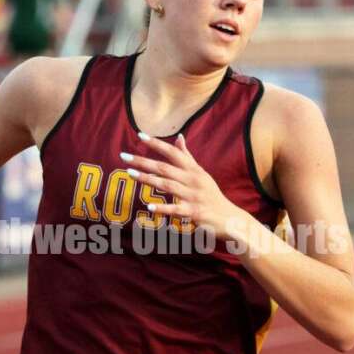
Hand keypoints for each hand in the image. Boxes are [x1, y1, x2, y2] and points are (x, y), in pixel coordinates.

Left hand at [121, 132, 248, 239]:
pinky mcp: (193, 213)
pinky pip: (175, 210)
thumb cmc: (212, 195)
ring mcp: (193, 196)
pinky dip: (163, 208)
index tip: (139, 135)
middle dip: (142, 161)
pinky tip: (149, 207)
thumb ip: (187, 156)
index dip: (156, 143)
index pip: (172, 152)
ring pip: (167, 185)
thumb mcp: (201, 173)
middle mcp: (193, 180)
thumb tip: (178, 136)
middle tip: (123, 156)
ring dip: (147, 179)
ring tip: (129, 173)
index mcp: (193, 170)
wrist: (229, 218)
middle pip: (164, 167)